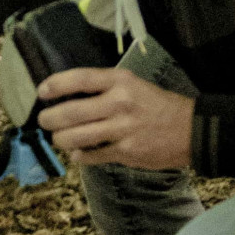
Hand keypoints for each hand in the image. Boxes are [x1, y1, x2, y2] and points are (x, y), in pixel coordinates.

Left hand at [39, 66, 191, 170]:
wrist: (192, 130)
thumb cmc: (157, 105)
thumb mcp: (133, 85)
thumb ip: (103, 88)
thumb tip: (66, 96)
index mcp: (120, 82)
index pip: (79, 79)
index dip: (55, 85)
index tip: (42, 92)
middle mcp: (119, 103)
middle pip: (70, 112)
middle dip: (50, 119)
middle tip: (45, 121)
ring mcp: (123, 129)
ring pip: (76, 137)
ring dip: (61, 140)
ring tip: (60, 138)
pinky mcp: (126, 152)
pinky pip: (92, 156)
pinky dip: (80, 156)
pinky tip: (79, 153)